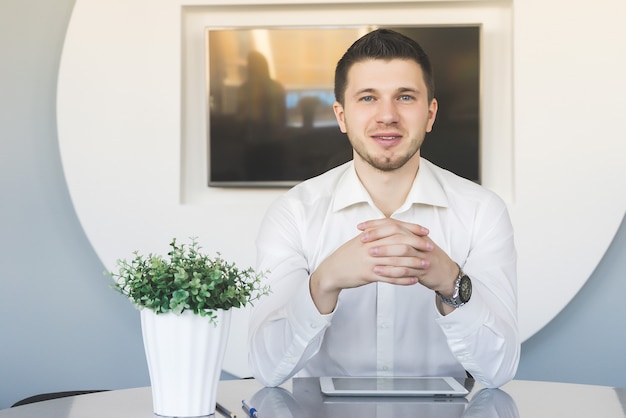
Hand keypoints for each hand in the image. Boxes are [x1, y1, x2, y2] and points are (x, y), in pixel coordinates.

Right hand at [310, 218, 452, 313]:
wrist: (332, 271)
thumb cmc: (348, 256)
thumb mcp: (360, 240)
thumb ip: (376, 234)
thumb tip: (394, 227)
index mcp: (369, 235)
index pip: (395, 228)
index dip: (412, 229)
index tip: (425, 231)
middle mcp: (370, 245)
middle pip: (399, 242)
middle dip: (417, 244)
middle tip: (430, 247)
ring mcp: (369, 260)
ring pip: (396, 260)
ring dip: (414, 263)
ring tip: (426, 265)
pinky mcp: (368, 274)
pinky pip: (390, 277)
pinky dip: (403, 279)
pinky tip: (414, 280)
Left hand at [359, 218, 457, 296]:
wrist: (445, 274)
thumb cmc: (425, 258)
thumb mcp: (413, 244)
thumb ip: (398, 237)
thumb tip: (376, 230)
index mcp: (413, 233)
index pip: (392, 223)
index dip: (376, 224)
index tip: (360, 226)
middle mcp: (418, 240)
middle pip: (397, 233)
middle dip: (378, 235)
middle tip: (362, 239)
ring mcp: (422, 254)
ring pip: (402, 249)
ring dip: (384, 251)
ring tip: (369, 253)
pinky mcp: (423, 269)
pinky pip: (406, 268)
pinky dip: (391, 270)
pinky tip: (379, 271)